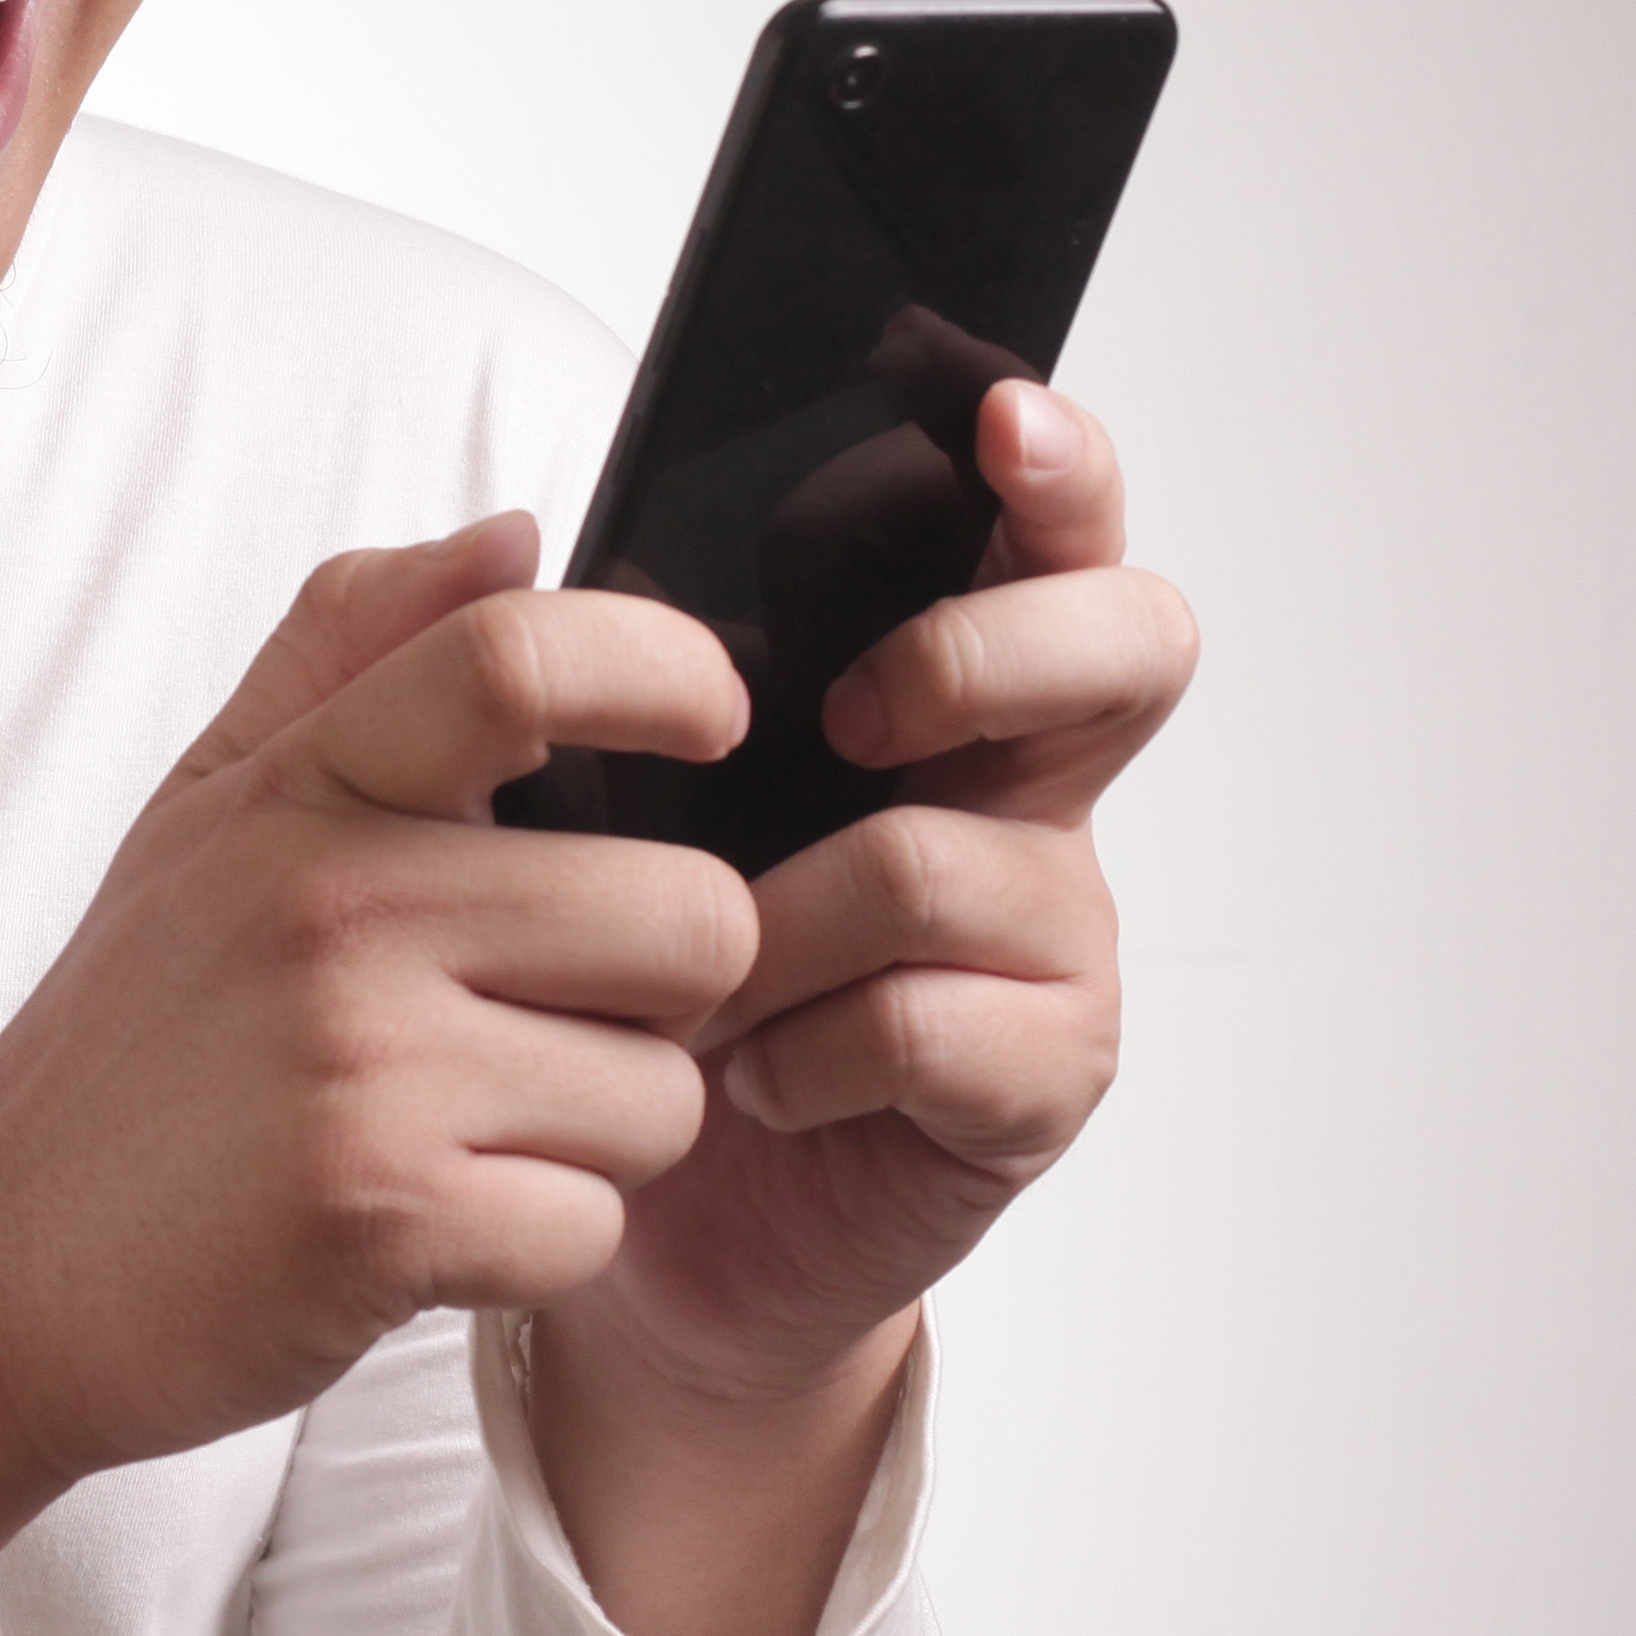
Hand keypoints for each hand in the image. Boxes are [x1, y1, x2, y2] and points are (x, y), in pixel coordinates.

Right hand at [0, 513, 754, 1635]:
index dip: (669, 672)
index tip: (716, 724)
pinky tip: (433, 1229)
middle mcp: (337, 907)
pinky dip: (537, 1248)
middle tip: (561, 1027)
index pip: (519, 655)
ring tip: (469, 1135)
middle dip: (670, 998)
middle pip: (689, 916)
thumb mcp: (206, 809)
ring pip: (664, 1094)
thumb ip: (353, 647)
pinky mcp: (383, 1219)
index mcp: (304, 789)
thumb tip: (520, 534)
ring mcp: (363, 1065)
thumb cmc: (128, 1042)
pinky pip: (596, 1227)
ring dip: (602, 1141)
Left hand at [562, 378, 1191, 1417]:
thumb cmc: (607, 971)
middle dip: (985, 653)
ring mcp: (1048, 935)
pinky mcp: (1035, 1080)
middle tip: (847, 715)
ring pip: (952, 860)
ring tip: (697, 985)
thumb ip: (507, 653)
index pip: (1045, 532)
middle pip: (1128, 649)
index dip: (1056, 468)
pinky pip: (937, 1026)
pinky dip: (809, 1051)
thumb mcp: (531, 798)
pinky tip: (749, 1081)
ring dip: (786, 919)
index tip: (999, 421)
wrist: (633, 1213)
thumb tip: (512, 530)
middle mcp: (1022, 788)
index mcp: (932, 679)